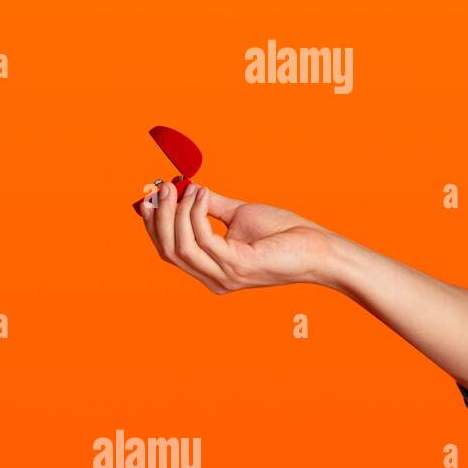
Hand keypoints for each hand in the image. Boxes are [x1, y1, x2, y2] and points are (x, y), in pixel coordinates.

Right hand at [137, 180, 334, 293]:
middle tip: (162, 189)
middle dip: (159, 218)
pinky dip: (196, 213)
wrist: (317, 248)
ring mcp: (223, 275)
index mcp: (210, 271)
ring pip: (180, 245)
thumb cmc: (284, 233)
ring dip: (176, 213)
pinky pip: (202, 237)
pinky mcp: (235, 265)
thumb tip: (185, 189)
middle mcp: (213, 279)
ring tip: (184, 188)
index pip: (168, 251)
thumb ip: (210, 207)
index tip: (150, 198)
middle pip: (167, 250)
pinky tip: (203, 195)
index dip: (154, 225)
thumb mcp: (239, 215)